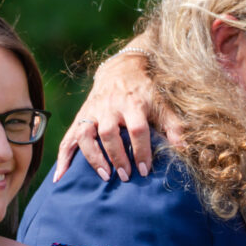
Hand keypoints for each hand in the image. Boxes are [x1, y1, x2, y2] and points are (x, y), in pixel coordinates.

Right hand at [54, 52, 183, 182]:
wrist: (122, 69)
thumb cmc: (146, 92)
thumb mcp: (162, 105)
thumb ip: (173, 127)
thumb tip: (185, 150)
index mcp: (132, 104)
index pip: (137, 129)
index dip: (141, 151)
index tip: (145, 170)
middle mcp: (109, 107)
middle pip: (109, 133)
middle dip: (117, 156)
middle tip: (126, 176)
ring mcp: (92, 112)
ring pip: (85, 134)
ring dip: (93, 157)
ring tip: (105, 176)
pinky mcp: (80, 117)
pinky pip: (68, 137)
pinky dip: (63, 157)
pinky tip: (61, 176)